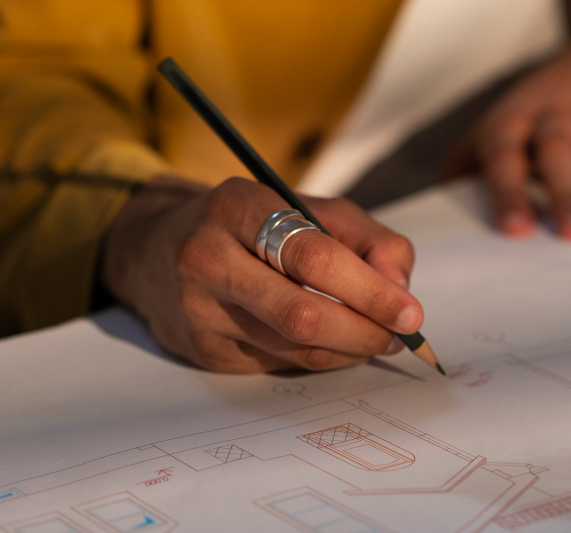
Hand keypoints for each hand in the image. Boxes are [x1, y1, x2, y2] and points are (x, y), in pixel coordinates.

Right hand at [101, 176, 421, 372]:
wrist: (160, 248)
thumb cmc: (256, 226)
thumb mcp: (315, 210)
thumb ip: (370, 241)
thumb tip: (400, 292)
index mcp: (239, 206)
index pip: (315, 257)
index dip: (370, 290)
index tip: (410, 313)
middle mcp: (207, 257)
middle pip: (300, 313)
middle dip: (362, 330)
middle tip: (398, 337)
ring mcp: (198, 308)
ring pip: (292, 346)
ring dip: (348, 349)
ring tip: (377, 339)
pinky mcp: (201, 349)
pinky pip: (277, 363)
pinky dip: (319, 357)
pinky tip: (336, 344)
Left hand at [449, 40, 570, 240]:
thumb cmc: (530, 117)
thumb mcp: (493, 132)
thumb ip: (464, 170)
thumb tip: (435, 218)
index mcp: (515, 128)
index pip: (507, 158)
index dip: (510, 192)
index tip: (515, 231)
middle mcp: (558, 126)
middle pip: (561, 158)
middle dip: (568, 194)